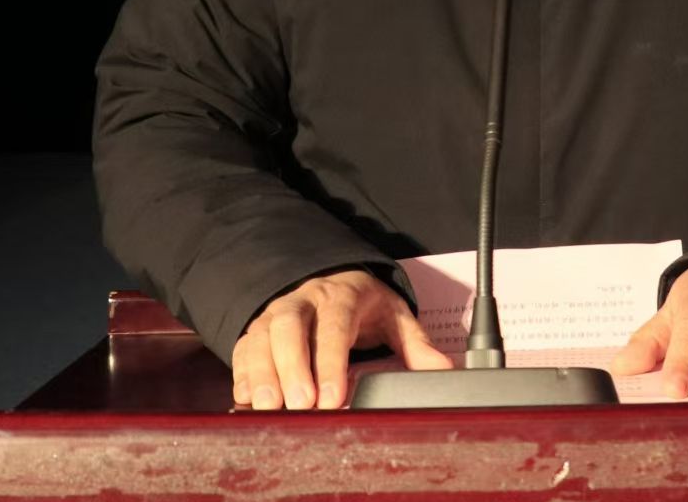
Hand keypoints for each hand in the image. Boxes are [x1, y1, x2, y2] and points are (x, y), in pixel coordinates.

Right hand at [231, 268, 452, 409]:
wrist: (332, 279)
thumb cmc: (363, 304)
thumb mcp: (394, 316)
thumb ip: (416, 344)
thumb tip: (444, 371)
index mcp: (340, 296)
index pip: (334, 327)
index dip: (331, 363)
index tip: (334, 398)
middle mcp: (303, 301)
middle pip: (289, 328)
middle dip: (292, 367)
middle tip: (301, 405)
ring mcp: (275, 314)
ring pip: (261, 338)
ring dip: (263, 374)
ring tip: (270, 408)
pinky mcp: (257, 331)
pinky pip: (243, 350)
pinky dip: (243, 375)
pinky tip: (249, 401)